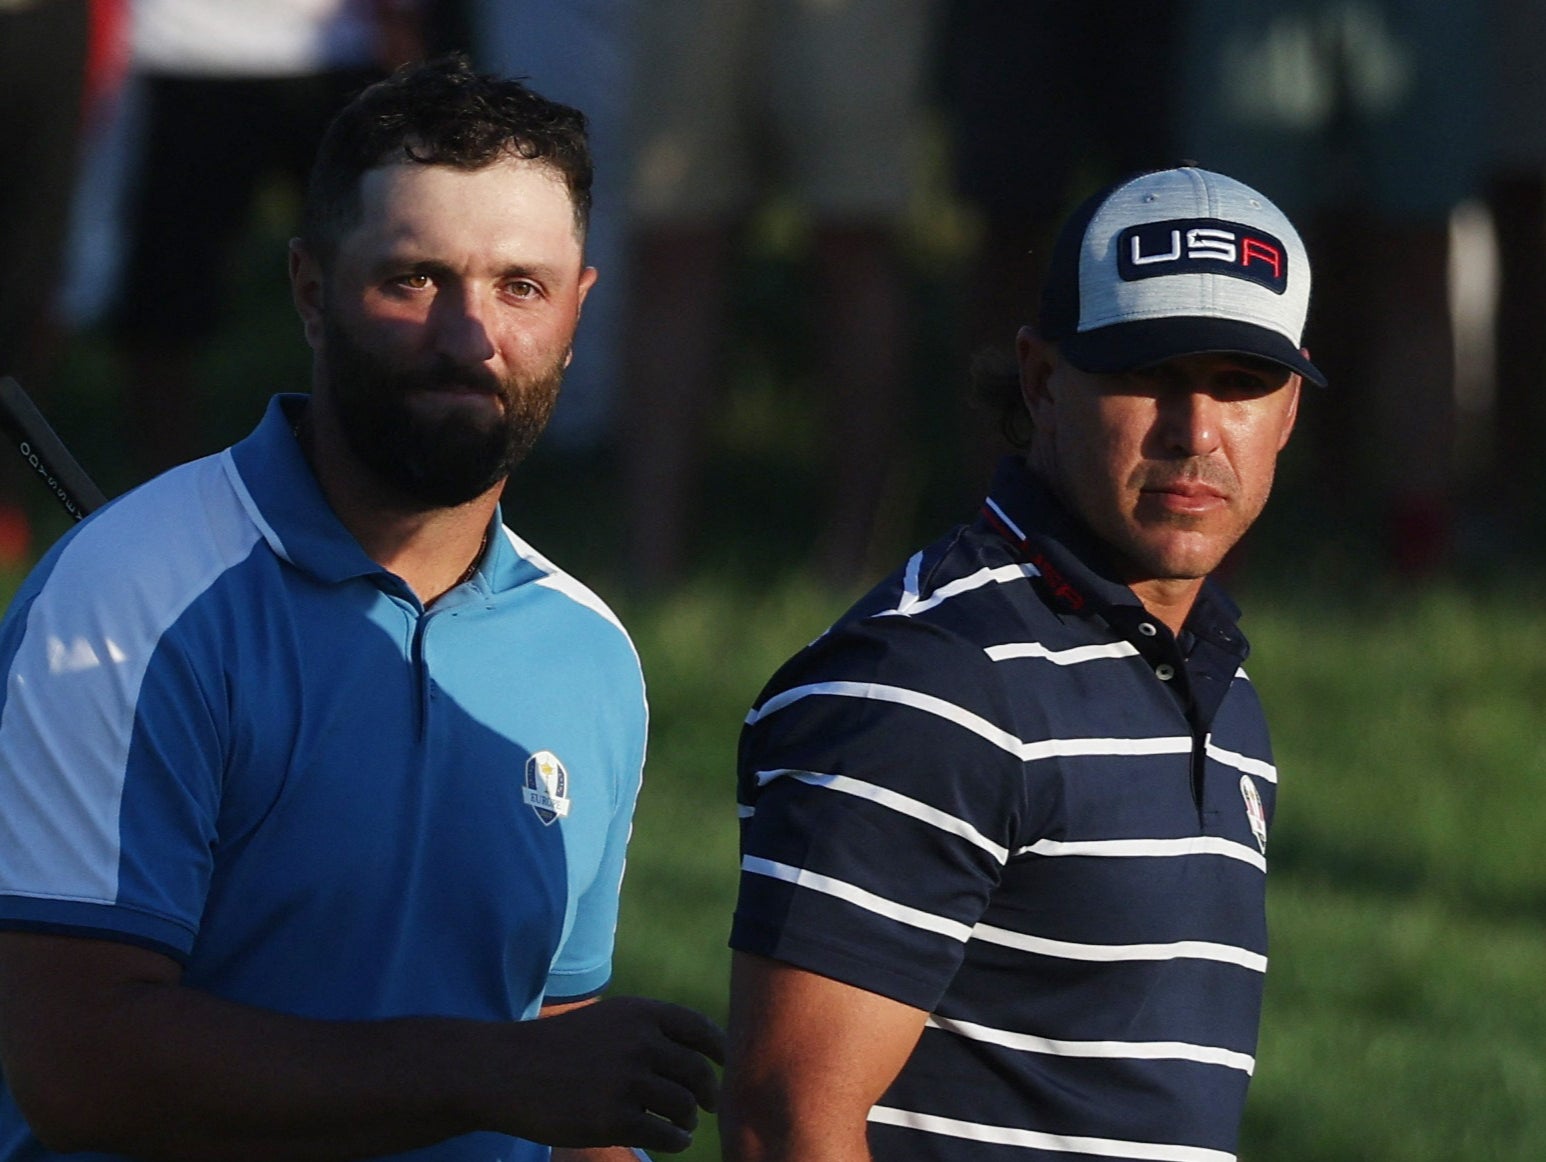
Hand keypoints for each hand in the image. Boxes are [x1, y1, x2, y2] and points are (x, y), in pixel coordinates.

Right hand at [488, 997, 723, 1153]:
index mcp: (640, 1013)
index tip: (723, 1065)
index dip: (718, 1050)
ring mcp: (626, 1081)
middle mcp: (639, 1042)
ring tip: (683, 1124)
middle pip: (698, 1072)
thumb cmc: (562, 1046)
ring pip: (684, 1106)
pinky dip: (676, 1141)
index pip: (699, 1029)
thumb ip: (651, 1028)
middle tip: (707, 1104)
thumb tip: (703, 1050)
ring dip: (689, 1119)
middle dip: (709, 1092)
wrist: (508, 1071)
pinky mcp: (613, 1120)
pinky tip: (673, 1141)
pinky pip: (665, 1135)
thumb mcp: (609, 1019)